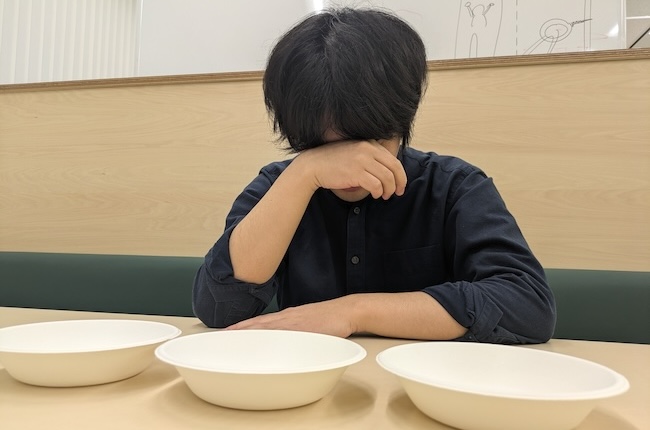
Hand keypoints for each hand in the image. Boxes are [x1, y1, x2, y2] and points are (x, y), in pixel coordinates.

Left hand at [225, 297, 356, 337]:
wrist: (346, 311)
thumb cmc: (330, 319)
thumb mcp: (308, 324)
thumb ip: (294, 331)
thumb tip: (284, 341)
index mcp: (287, 317)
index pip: (260, 322)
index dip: (242, 326)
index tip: (228, 331)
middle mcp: (287, 318)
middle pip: (258, 324)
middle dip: (240, 330)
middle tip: (222, 336)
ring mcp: (294, 322)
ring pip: (266, 327)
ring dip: (249, 332)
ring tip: (233, 337)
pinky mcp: (303, 328)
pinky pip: (282, 333)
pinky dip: (269, 337)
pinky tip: (260, 341)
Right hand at [296, 139, 406, 199]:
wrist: (313, 165)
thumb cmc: (333, 162)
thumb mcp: (354, 152)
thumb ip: (369, 157)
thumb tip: (386, 171)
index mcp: (369, 144)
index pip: (393, 159)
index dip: (400, 174)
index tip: (399, 184)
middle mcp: (367, 150)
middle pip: (394, 168)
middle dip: (399, 182)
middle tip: (398, 193)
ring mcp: (362, 160)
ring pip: (387, 178)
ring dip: (389, 190)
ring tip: (384, 196)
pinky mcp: (356, 173)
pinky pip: (376, 185)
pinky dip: (378, 192)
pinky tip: (375, 195)